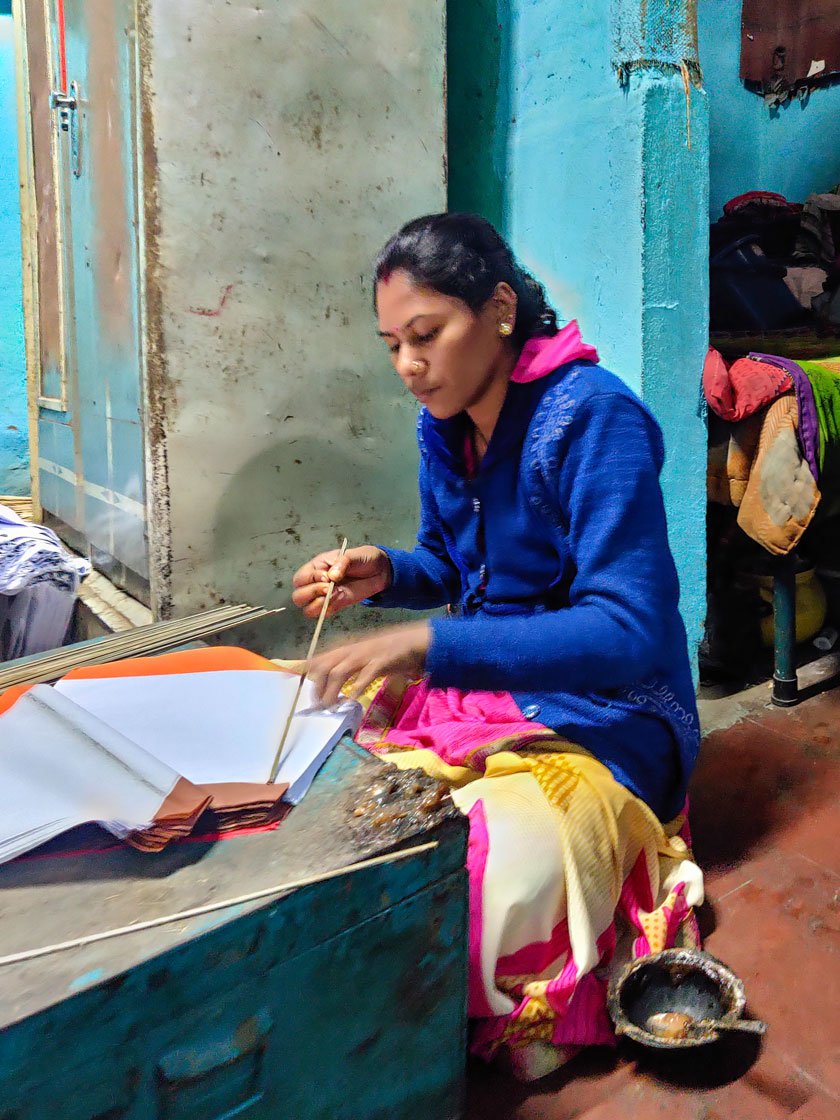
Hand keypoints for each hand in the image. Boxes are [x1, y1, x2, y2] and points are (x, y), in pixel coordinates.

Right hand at [292, 545, 391, 618]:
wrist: (379, 570)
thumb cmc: (362, 559)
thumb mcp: (352, 555)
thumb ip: (342, 563)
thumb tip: (332, 576)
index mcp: (316, 567)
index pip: (300, 578)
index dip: (311, 579)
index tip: (327, 576)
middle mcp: (316, 583)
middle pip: (298, 596)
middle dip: (310, 593)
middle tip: (328, 587)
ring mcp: (325, 596)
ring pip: (307, 609)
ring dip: (316, 604)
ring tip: (333, 594)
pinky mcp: (335, 606)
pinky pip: (322, 614)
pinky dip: (327, 610)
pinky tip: (339, 599)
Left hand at [307, 622, 430, 705]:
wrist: (415, 640)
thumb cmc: (388, 651)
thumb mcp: (364, 658)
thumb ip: (348, 670)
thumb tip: (331, 688)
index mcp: (346, 650)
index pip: (318, 658)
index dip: (302, 667)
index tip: (286, 678)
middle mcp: (352, 650)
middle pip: (325, 666)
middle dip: (317, 687)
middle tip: (316, 705)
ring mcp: (366, 654)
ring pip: (340, 671)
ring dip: (331, 691)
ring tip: (329, 707)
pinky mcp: (381, 661)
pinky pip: (366, 674)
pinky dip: (357, 687)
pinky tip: (352, 699)